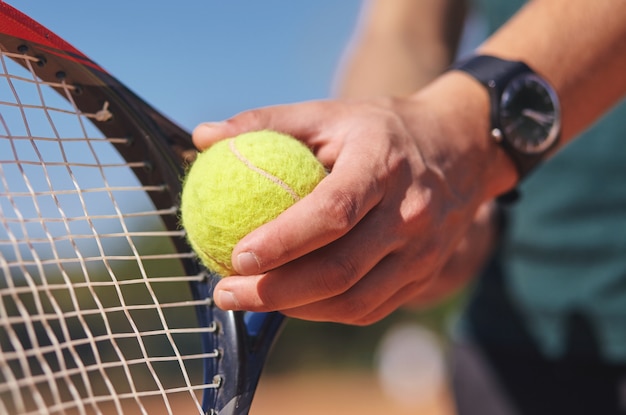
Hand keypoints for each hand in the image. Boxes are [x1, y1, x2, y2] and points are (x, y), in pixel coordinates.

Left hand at [192, 73, 509, 323]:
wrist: (461, 148)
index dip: (283, 241)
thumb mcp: (330, 113)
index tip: (234, 255)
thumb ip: (268, 122)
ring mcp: (423, 250)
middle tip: (225, 292)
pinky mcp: (425, 273)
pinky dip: (325, 312)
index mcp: (383, 166)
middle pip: (340, 269)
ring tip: (248, 300)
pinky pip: (370, 307)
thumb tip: (203, 136)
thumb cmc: (383, 130)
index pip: (332, 212)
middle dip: (274, 292)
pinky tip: (292, 302)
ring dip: (296, 310)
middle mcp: (410, 214)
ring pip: (354, 300)